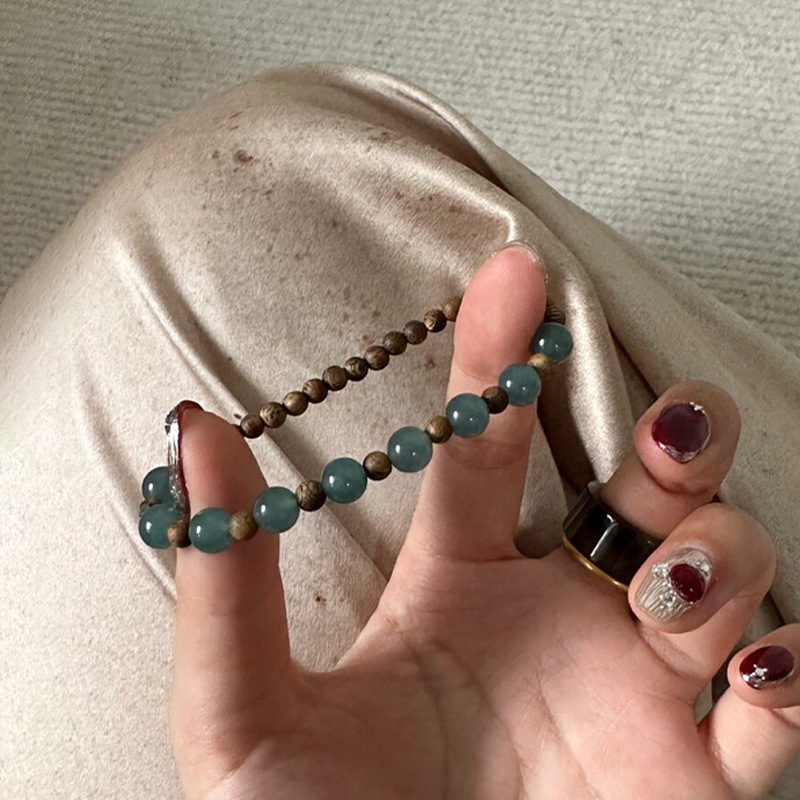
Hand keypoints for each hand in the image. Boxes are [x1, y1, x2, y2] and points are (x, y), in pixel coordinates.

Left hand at [169, 246, 798, 798]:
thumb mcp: (243, 714)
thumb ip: (228, 582)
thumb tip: (197, 434)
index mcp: (459, 589)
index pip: (491, 443)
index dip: (501, 355)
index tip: (512, 271)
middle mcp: (559, 621)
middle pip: (647, 484)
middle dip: (676, 434)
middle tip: (660, 438)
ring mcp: (637, 691)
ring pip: (728, 567)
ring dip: (722, 553)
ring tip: (670, 589)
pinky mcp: (701, 774)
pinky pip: (783, 698)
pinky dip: (790, 669)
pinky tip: (748, 670)